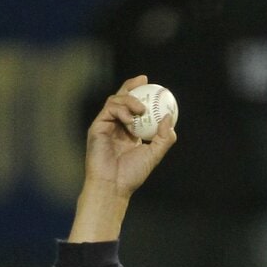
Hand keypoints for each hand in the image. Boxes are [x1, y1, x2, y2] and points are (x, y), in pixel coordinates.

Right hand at [67, 75, 177, 241]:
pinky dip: (120, 110)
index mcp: (129, 131)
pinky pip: (109, 110)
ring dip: (129, 100)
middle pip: (122, 98)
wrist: (114, 186)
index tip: (153, 86)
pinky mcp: (97, 127)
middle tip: (144, 80)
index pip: (134, 107)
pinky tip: (130, 119)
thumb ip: (163, 138)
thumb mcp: (153, 154)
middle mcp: (116, 126)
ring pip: (115, 101)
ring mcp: (105, 125)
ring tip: (141, 110)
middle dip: (132, 86)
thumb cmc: (132, 174)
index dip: (142, 94)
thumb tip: (169, 118)